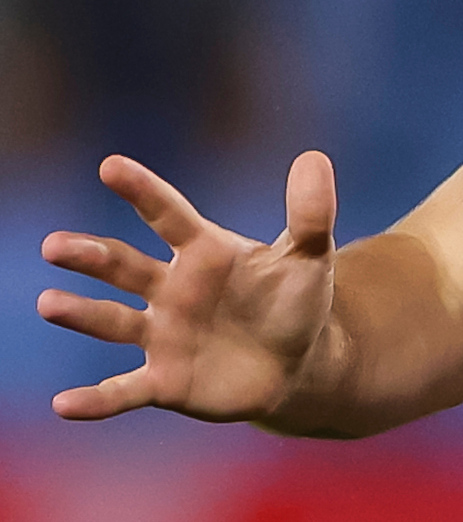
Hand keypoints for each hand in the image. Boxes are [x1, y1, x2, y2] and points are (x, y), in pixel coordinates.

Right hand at [38, 151, 338, 421]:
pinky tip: (64, 405)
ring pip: (113, 321)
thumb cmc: (295, 301)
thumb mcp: (308, 255)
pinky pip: (122, 392)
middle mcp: (171, 289)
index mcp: (203, 252)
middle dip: (90, 255)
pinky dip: (96, 401)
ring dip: (81, 313)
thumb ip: (310, 212)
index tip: (111, 165)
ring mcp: (162, 335)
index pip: (167, 214)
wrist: (299, 363)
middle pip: (124, 265)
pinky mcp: (163, 382)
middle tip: (54, 245)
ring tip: (49, 302)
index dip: (142, 191)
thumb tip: (313, 157)